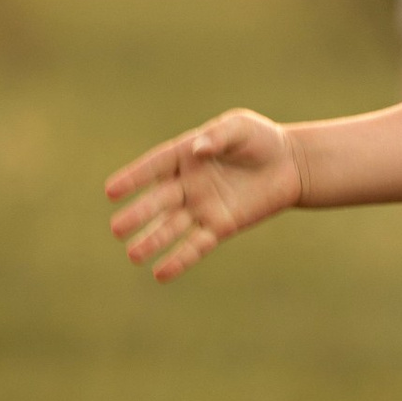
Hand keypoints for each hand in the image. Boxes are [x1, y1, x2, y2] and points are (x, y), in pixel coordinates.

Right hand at [106, 112, 302, 280]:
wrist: (290, 164)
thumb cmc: (260, 139)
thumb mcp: (239, 127)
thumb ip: (218, 137)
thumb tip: (198, 151)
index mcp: (184, 155)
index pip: (154, 167)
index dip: (134, 178)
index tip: (111, 192)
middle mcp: (187, 183)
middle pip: (158, 201)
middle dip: (138, 215)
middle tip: (116, 229)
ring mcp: (202, 206)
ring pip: (172, 227)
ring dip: (153, 241)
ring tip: (132, 256)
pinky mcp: (220, 226)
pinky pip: (197, 245)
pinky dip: (180, 259)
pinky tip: (161, 274)